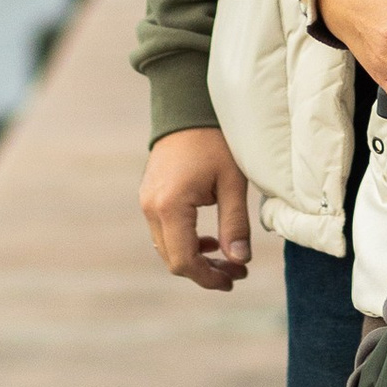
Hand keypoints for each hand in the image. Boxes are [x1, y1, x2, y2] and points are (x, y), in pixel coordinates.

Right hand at [139, 126, 252, 289]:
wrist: (187, 108)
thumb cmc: (215, 141)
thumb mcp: (233, 183)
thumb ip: (235, 224)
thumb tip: (240, 261)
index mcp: (171, 206)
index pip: (185, 260)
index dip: (209, 278)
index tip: (236, 278)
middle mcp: (151, 208)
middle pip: (173, 259)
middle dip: (205, 272)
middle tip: (238, 272)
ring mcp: (146, 202)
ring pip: (167, 248)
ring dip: (196, 259)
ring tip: (229, 259)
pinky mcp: (149, 197)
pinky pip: (163, 232)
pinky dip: (184, 243)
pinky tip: (208, 241)